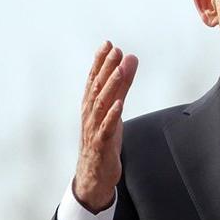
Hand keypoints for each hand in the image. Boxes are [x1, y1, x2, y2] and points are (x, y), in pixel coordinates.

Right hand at [74, 41, 137, 212]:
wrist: (94, 175)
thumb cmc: (103, 139)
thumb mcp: (115, 109)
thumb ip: (123, 85)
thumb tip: (130, 59)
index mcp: (91, 105)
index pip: (94, 79)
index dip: (100, 61)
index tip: (108, 44)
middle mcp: (90, 114)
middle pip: (97, 88)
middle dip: (106, 68)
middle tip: (115, 51)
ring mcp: (94, 129)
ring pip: (101, 105)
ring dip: (111, 87)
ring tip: (119, 71)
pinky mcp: (101, 145)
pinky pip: (106, 129)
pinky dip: (112, 116)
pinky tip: (119, 104)